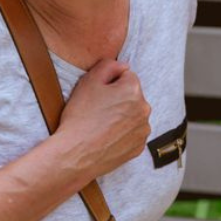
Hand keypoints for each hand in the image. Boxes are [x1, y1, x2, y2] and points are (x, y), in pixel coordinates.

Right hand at [58, 60, 151, 178]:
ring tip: (101, 125)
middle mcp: (144, 109)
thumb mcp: (88, 81)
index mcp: (134, 90)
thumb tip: (123, 66)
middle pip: (131, 96)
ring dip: (122, 116)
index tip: (97, 94)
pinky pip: (132, 134)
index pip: (126, 76)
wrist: (76, 154)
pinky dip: (122, 133)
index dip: (109, 83)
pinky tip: (106, 137)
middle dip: (118, 99)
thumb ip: (108, 65)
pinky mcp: (138, 147)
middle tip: (97, 110)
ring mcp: (143, 130)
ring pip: (132, 115)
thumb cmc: (80, 117)